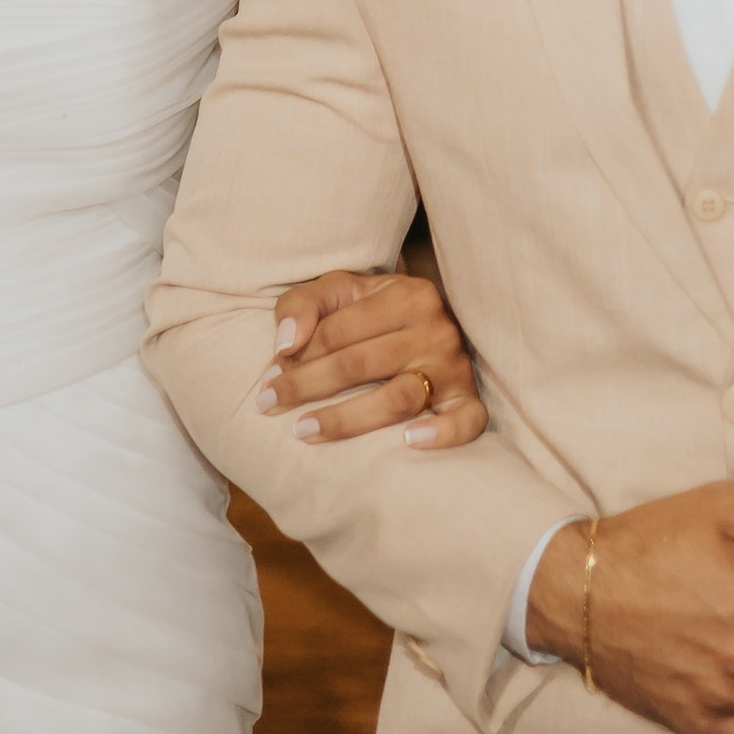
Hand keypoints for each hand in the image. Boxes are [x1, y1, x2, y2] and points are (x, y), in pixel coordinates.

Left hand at [255, 268, 486, 449]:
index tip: (265, 380)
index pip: (339, 331)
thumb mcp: (342, 291)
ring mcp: (455, 367)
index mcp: (406, 295)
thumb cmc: (376, 312)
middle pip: (360, 364)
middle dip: (307, 387)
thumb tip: (285, 344)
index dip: (296, 357)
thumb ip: (304, 304)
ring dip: (347, 419)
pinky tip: (408, 442)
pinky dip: (442, 433)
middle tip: (267, 406)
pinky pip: (466, 421)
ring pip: (399, 398)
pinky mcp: (469, 400)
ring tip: (304, 431)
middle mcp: (436, 328)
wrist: (431, 325)